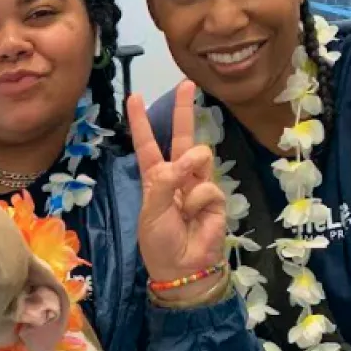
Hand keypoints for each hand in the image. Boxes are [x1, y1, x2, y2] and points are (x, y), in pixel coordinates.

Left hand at [127, 81, 227, 300]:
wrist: (181, 266)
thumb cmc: (159, 240)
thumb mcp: (151, 209)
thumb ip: (165, 179)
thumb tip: (188, 159)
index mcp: (156, 177)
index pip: (148, 143)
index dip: (141, 121)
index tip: (134, 97)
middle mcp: (178, 175)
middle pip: (182, 136)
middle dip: (184, 109)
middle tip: (187, 84)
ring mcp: (199, 184)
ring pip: (199, 155)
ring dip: (189, 169)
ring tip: (184, 202)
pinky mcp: (216, 197)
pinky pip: (207, 186)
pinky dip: (199, 201)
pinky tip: (195, 218)